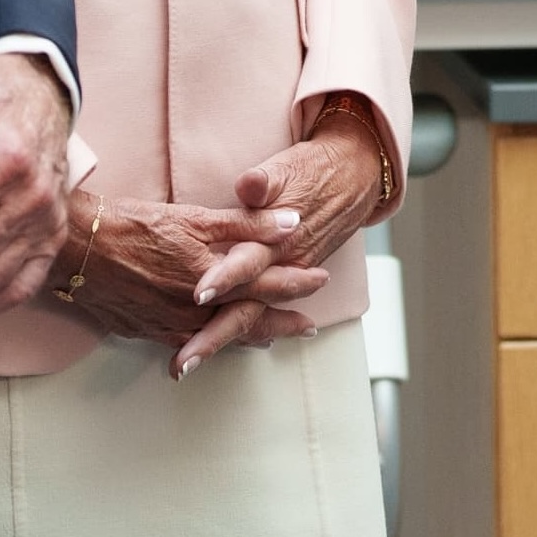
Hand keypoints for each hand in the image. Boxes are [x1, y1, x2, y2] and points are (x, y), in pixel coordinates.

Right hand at [54, 191, 328, 359]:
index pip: (268, 282)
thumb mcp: (195, 217)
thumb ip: (247, 223)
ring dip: (252, 336)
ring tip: (274, 340)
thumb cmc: (136, 225)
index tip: (321, 281)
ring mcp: (173, 325)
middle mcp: (198, 308)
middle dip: (283, 322)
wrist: (78, 250)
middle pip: (251, 318)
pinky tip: (217, 346)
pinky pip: (191, 345)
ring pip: (224, 336)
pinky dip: (212, 345)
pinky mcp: (150, 331)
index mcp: (214, 276)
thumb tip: (294, 223)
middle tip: (309, 328)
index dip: (297, 282)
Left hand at [171, 112, 387, 375]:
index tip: (198, 293)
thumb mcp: (288, 169)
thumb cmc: (315, 171)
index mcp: (279, 238)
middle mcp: (283, 266)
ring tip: (183, 367)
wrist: (354, 180)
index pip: (247, 262)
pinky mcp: (286, 280)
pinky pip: (257, 312)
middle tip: (182, 361)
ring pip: (249, 317)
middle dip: (213, 335)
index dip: (224, 278)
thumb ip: (264, 180)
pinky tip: (211, 349)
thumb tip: (249, 185)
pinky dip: (236, 335)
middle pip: (245, 306)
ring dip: (217, 342)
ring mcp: (285, 278)